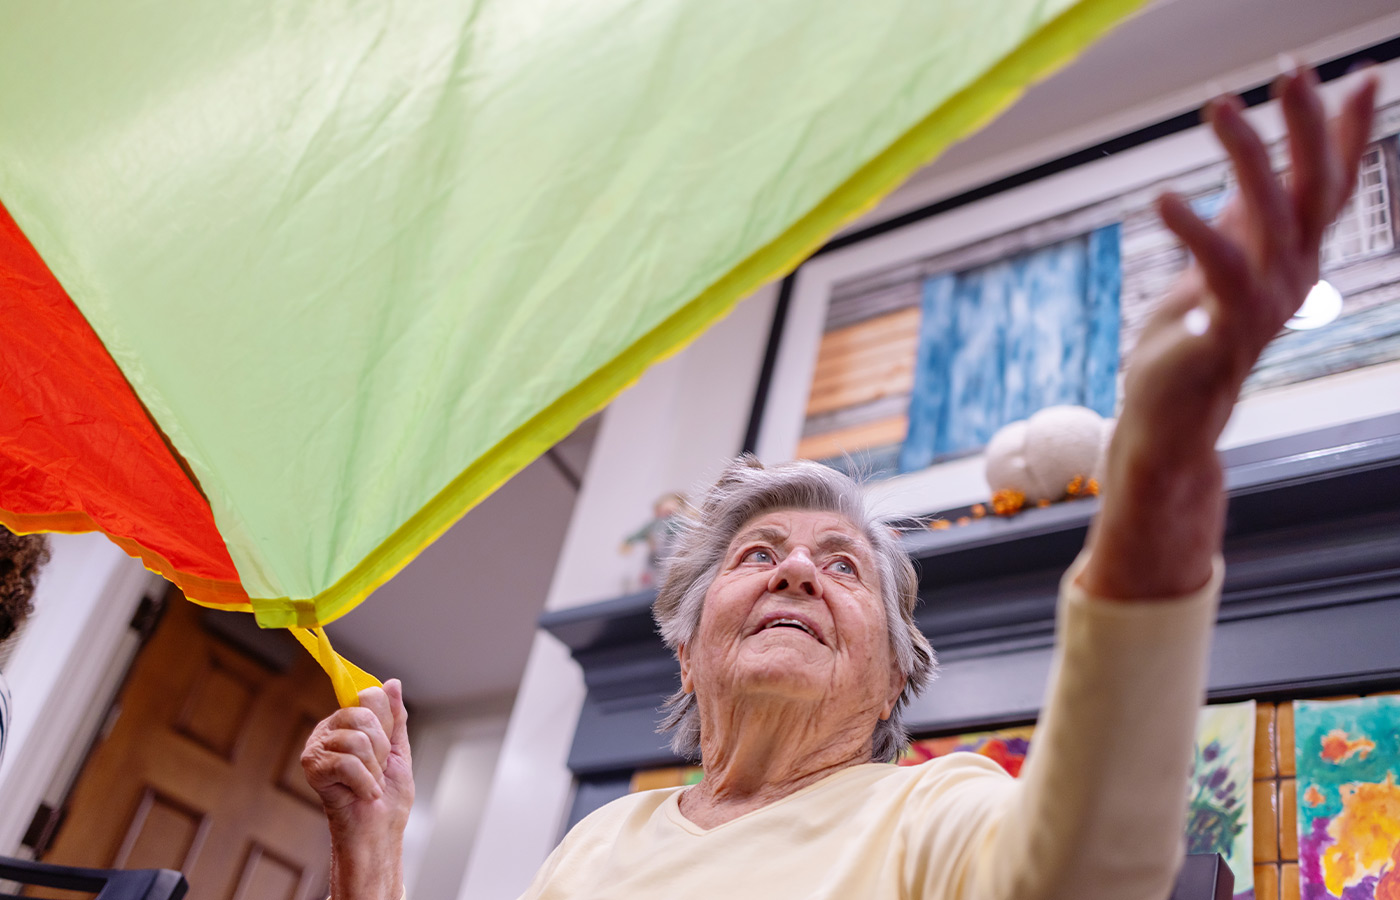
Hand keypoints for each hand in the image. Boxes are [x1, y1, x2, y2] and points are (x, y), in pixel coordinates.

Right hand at [302, 679, 413, 899]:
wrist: (378, 831)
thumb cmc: (387, 796)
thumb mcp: (398, 749)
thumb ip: (395, 717)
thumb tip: (392, 683)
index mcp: (349, 721)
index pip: (370, 696)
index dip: (386, 724)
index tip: (385, 748)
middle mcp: (329, 729)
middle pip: (364, 715)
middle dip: (381, 749)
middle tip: (377, 771)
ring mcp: (317, 747)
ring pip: (358, 740)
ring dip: (373, 770)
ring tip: (369, 784)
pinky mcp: (312, 768)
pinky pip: (347, 763)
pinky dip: (364, 783)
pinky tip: (363, 793)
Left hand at [1081, 67, 1378, 599]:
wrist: (1168, 426)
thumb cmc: (1192, 346)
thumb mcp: (1220, 271)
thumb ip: (1240, 225)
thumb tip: (1256, 171)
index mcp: (1292, 261)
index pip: (1330, 186)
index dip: (1347, 131)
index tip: (1360, 72)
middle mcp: (1290, 280)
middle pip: (1314, 190)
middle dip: (1308, 126)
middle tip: (1292, 69)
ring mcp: (1260, 307)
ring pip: (1269, 218)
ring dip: (1246, 157)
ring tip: (1220, 106)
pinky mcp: (1220, 332)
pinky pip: (1216, 272)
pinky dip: (1194, 231)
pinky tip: (1164, 197)